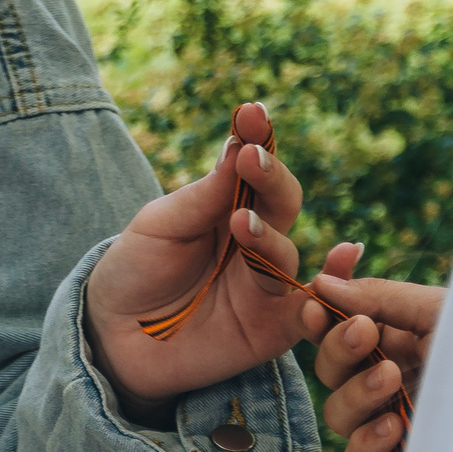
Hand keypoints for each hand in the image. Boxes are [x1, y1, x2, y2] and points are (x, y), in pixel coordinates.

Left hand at [84, 101, 321, 419]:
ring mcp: (266, 285)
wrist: (112, 338)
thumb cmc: (135, 270)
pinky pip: (309, 311)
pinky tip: (341, 259)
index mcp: (229, 207)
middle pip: (281, 204)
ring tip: (241, 223)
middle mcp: (256, 242)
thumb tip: (239, 146)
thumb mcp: (158, 226)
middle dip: (270, 179)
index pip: (253, 168)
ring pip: (286, 254)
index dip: (257, 140)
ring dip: (269, 236)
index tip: (252, 113)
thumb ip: (202, 197)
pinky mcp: (273, 330)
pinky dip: (329, 289)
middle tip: (252, 159)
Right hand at [307, 244, 442, 451]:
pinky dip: (366, 442)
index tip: (315, 303)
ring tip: (391, 378)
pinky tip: (394, 426)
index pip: (338, 332)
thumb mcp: (439, 311)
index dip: (319, 319)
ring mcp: (394, 428)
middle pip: (330, 370)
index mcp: (399, 343)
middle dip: (338, 348)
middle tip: (363, 333)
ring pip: (338, 414)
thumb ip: (380, 297)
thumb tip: (320, 285)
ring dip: (356, 392)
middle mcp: (391, 384)